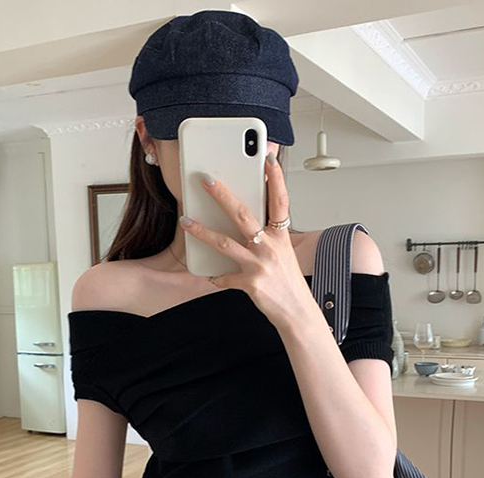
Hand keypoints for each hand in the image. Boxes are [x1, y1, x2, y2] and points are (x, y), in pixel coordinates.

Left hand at [179, 152, 312, 329]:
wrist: (296, 311)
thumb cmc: (288, 281)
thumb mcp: (283, 253)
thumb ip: (268, 236)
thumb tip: (248, 221)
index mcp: (281, 237)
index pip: (280, 201)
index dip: (276, 178)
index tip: (268, 158)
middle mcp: (271, 248)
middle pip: (243, 215)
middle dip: (222, 195)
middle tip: (206, 179)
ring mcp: (259, 266)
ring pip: (225, 243)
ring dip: (202, 231)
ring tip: (186, 221)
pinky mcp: (250, 284)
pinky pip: (225, 278)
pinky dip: (216, 276)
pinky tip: (209, 275)